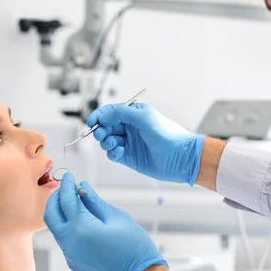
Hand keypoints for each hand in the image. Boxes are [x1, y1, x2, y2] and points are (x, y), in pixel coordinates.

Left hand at [44, 172, 167, 270]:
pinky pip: (65, 241)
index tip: (70, 176)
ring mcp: (70, 255)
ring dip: (61, 214)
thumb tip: (83, 187)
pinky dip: (68, 228)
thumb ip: (95, 202)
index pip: (67, 200)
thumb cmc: (134, 246)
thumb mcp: (118, 218)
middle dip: (56, 199)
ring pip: (56, 229)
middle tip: (66, 189)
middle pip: (51, 215)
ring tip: (75, 204)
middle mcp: (69, 242)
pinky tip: (82, 223)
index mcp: (81, 228)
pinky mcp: (74, 264)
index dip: (68, 185)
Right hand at [86, 103, 204, 185]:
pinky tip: (118, 152)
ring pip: (108, 141)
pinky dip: (112, 153)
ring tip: (112, 144)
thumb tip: (102, 117)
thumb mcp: (143, 117)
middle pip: (106, 127)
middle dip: (100, 130)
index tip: (91, 122)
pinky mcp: (129, 157)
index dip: (99, 116)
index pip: (110, 112)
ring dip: (106, 142)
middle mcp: (130, 127)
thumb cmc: (167, 134)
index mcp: (134, 114)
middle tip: (100, 135)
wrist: (180, 157)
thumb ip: (120, 113)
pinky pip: (113, 154)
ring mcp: (129, 142)